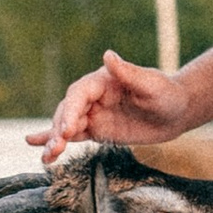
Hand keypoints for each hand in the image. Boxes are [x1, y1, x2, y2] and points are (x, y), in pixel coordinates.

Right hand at [32, 50, 196, 165]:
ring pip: (66, 125)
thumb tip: (108, 56)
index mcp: (102, 81)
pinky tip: (36, 146)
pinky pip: (72, 135)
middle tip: (58, 147)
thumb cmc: (167, 94)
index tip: (69, 129)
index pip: (79, 94)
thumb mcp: (151, 85)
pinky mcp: (96, 130)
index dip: (71, 111)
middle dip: (60, 129)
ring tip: (47, 157)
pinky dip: (54, 140)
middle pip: (67, 111)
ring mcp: (93, 114)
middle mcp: (93, 96)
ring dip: (55, 140)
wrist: (176, 112)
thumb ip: (129, 73)